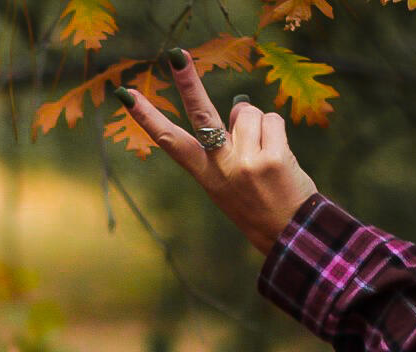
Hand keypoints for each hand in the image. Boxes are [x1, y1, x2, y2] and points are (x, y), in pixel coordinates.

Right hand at [116, 49, 317, 254]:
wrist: (289, 233)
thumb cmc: (258, 204)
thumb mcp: (229, 184)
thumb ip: (228, 147)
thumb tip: (239, 107)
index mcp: (204, 175)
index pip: (169, 141)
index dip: (147, 117)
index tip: (127, 96)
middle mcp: (220, 167)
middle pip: (201, 115)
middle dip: (187, 82)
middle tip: (176, 54)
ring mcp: (245, 162)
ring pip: (247, 112)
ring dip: (257, 124)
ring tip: (264, 153)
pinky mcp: (271, 157)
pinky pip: (272, 120)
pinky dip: (277, 131)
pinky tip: (279, 155)